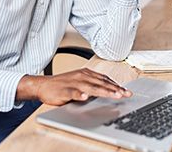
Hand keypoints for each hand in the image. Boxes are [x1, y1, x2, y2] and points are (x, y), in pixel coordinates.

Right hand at [16, 68, 131, 105]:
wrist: (44, 85)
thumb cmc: (63, 85)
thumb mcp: (80, 82)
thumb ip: (93, 85)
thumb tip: (109, 90)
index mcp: (86, 73)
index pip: (105, 79)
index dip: (116, 85)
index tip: (126, 91)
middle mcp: (82, 76)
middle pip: (101, 83)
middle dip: (115, 89)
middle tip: (126, 94)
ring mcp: (73, 83)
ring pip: (91, 87)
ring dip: (104, 91)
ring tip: (114, 95)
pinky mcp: (64, 90)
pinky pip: (73, 92)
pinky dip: (79, 94)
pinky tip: (84, 97)